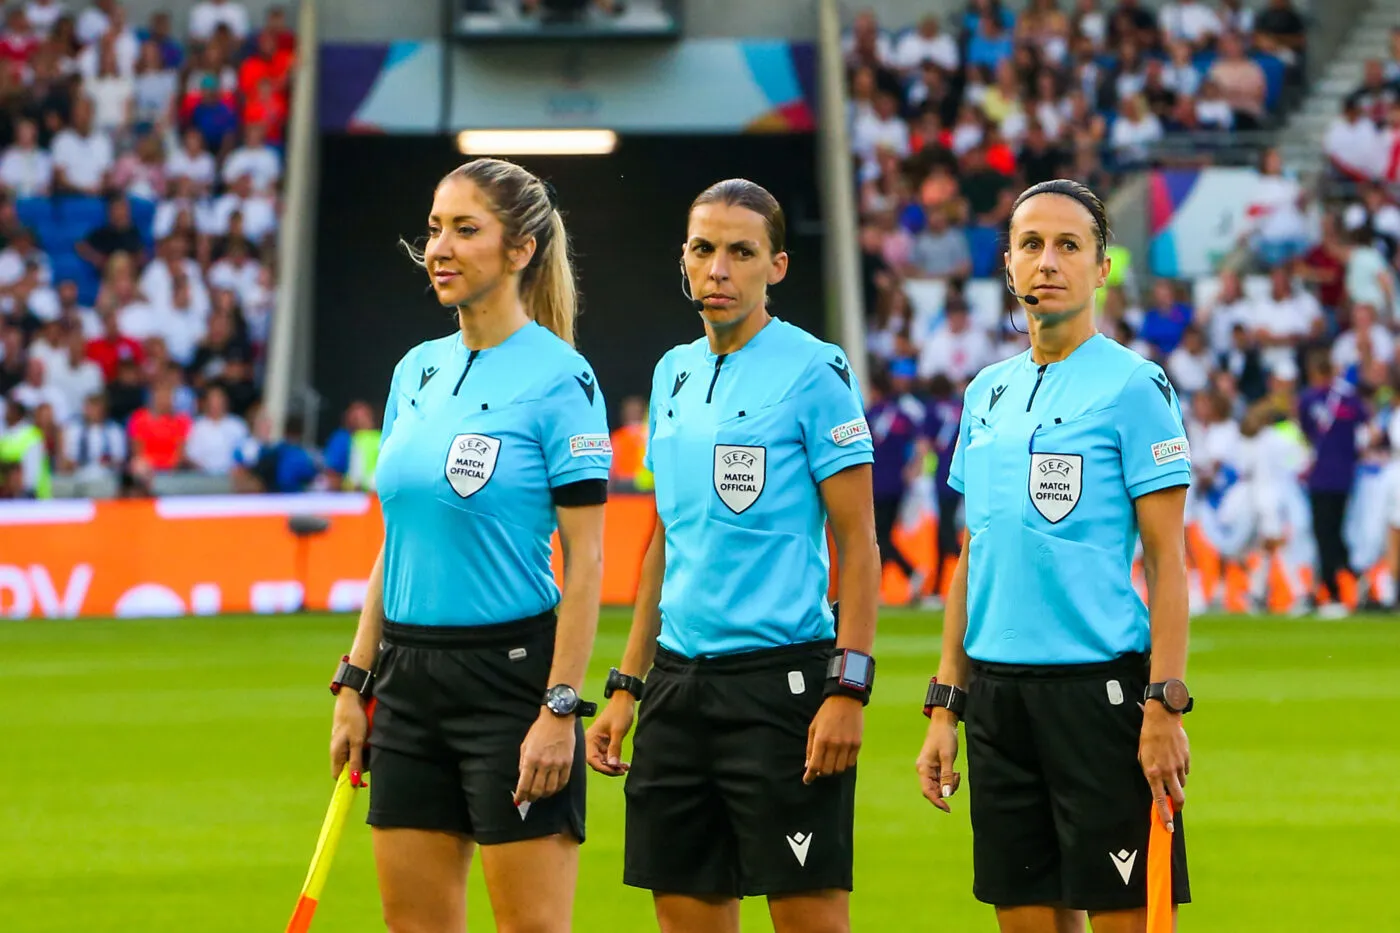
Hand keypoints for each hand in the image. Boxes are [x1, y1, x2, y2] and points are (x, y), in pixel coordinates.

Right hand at [329, 691, 368, 786]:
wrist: (351, 700)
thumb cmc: (354, 720)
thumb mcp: (357, 742)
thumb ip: (356, 762)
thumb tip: (354, 782)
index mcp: (336, 754)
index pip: (339, 776)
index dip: (350, 781)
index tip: (363, 782)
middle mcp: (336, 752)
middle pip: (347, 769)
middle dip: (359, 768)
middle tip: (369, 757)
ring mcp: (341, 745)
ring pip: (352, 759)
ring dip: (363, 757)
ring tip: (369, 745)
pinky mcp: (346, 740)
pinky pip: (354, 750)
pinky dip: (362, 749)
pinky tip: (368, 741)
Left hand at [515, 709, 575, 804]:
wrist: (558, 718)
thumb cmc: (539, 730)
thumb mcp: (525, 745)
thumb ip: (523, 763)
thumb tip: (522, 779)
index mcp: (531, 758)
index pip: (524, 784)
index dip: (520, 795)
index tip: (518, 799)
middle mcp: (544, 763)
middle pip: (537, 790)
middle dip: (531, 797)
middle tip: (529, 798)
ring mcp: (557, 764)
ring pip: (550, 789)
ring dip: (544, 795)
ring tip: (540, 794)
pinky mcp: (568, 763)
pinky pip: (563, 782)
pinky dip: (557, 789)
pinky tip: (552, 788)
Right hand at [585, 695, 635, 776]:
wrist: (624, 701)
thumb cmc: (619, 712)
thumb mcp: (617, 731)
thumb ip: (614, 749)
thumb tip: (613, 765)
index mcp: (590, 738)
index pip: (592, 759)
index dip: (603, 767)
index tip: (615, 770)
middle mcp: (592, 742)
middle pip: (597, 762)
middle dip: (609, 768)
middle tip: (622, 771)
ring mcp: (599, 743)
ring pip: (604, 760)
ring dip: (614, 766)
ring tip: (626, 768)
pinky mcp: (606, 743)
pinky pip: (609, 756)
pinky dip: (616, 760)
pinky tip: (624, 764)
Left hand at [803, 695, 863, 784]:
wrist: (845, 700)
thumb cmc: (826, 713)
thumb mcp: (813, 728)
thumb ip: (810, 747)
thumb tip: (808, 765)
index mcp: (821, 739)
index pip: (815, 765)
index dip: (810, 776)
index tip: (807, 780)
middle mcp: (835, 744)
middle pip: (828, 770)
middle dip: (821, 773)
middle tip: (819, 769)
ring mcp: (847, 745)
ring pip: (840, 769)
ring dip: (833, 769)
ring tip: (830, 763)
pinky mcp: (857, 744)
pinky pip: (851, 763)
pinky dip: (844, 764)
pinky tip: (840, 759)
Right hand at [916, 710, 960, 812]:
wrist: (944, 723)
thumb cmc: (944, 737)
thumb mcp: (947, 757)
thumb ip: (947, 776)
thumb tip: (946, 795)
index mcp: (923, 768)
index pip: (927, 791)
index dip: (937, 802)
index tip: (948, 809)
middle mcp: (924, 770)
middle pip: (933, 790)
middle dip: (946, 789)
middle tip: (957, 778)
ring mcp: (929, 769)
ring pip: (938, 786)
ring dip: (949, 784)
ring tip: (957, 773)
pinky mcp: (935, 767)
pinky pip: (941, 780)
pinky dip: (949, 779)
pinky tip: (955, 772)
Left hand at [1138, 701, 1189, 830]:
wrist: (1162, 720)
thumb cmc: (1148, 738)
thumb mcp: (1142, 757)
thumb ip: (1149, 773)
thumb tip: (1157, 787)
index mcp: (1152, 773)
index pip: (1159, 800)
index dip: (1164, 815)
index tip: (1168, 827)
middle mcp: (1167, 772)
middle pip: (1178, 797)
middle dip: (1178, 806)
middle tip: (1176, 808)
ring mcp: (1178, 766)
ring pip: (1182, 783)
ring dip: (1178, 784)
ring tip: (1170, 773)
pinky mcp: (1186, 759)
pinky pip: (1185, 771)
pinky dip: (1181, 770)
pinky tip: (1175, 760)